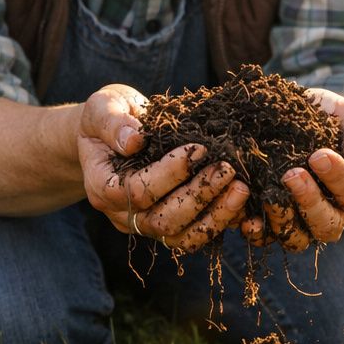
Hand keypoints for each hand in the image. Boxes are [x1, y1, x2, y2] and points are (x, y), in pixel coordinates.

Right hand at [77, 84, 248, 250]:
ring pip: (181, 235)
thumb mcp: (103, 108)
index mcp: (102, 186)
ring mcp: (145, 223)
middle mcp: (123, 213)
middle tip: (227, 168)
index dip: (169, 173)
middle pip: (162, 220)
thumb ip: (112, 123)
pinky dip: (219, 222)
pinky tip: (241, 201)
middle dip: (199, 195)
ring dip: (215, 215)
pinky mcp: (168, 224)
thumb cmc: (109, 116)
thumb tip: (134, 140)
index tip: (198, 148)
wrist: (113, 131)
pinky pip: (194, 235)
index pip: (136, 191)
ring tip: (241, 188)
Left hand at [241, 88, 343, 251]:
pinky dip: (257, 232)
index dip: (337, 177)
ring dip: (282, 220)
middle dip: (308, 200)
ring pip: (298, 239)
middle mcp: (336, 216)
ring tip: (268, 196)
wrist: (317, 130)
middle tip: (291, 174)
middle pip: (327, 223)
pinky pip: (268, 238)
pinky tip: (246, 217)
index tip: (318, 155)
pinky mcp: (279, 225)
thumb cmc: (339, 123)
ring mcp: (307, 225)